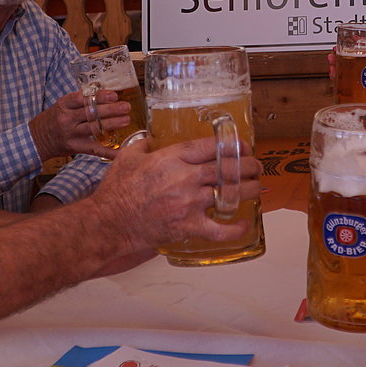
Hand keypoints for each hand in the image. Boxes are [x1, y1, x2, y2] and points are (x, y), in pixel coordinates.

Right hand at [29, 91, 124, 159]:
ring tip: (126, 120)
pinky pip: (94, 149)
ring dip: (112, 124)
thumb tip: (104, 96)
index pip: (83, 98)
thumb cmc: (52, 120)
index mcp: (64, 105)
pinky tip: (121, 151)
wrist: (35, 140)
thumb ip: (79, 102)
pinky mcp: (74, 147)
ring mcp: (70, 134)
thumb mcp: (61, 106)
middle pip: (91, 113)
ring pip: (94, 129)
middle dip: (111, 110)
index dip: (99, 96)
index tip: (114, 95)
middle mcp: (66, 119)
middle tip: (126, 107)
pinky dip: (108, 151)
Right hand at [89, 129, 262, 256]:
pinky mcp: (189, 226)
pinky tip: (245, 224)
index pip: (211, 146)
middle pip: (227, 168)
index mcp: (172, 157)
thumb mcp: (128, 156)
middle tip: (255, 166)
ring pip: (229, 194)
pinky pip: (220, 229)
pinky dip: (235, 228)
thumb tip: (153, 137)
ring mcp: (189, 203)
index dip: (232, 145)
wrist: (109, 222)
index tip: (243, 146)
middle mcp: (185, 177)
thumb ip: (145, 143)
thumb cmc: (117, 189)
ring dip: (248, 190)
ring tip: (256, 187)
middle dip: (247, 166)